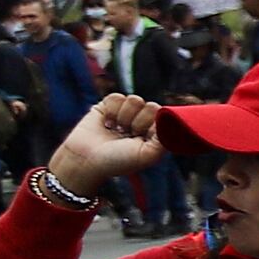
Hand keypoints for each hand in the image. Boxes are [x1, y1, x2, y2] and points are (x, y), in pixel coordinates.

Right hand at [49, 92, 166, 190]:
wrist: (86, 159)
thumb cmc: (118, 161)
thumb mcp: (148, 155)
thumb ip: (165, 139)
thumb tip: (172, 121)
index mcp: (155, 133)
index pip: (165, 117)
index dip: (153, 126)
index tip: (141, 139)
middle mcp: (142, 122)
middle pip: (152, 106)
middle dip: (139, 122)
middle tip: (128, 135)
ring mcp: (126, 113)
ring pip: (135, 100)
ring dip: (124, 117)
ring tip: (117, 130)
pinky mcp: (108, 105)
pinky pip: (118, 97)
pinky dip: (111, 110)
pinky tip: (106, 123)